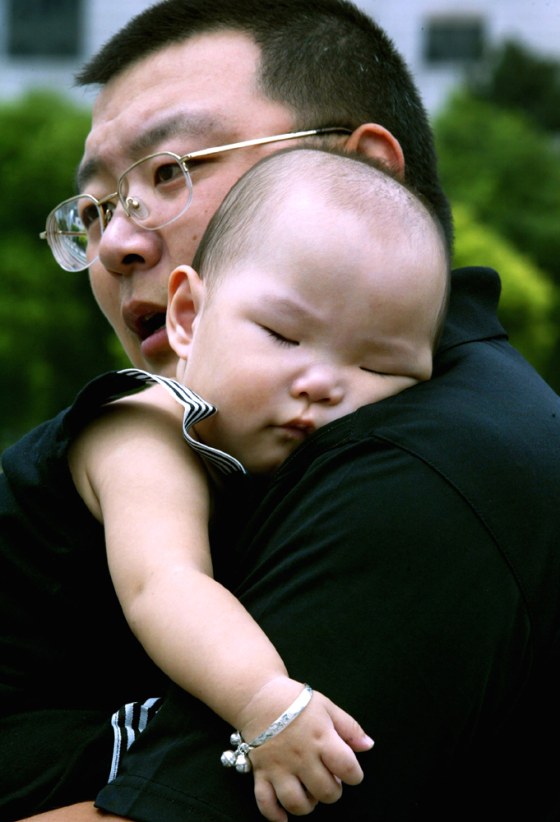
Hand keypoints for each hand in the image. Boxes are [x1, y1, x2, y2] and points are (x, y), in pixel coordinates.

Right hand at [241, 682, 373, 820]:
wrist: (258, 697)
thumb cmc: (295, 700)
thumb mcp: (327, 707)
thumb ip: (349, 728)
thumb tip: (368, 746)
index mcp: (321, 739)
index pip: (348, 768)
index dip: (355, 775)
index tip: (350, 771)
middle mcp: (301, 757)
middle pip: (325, 792)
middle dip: (333, 791)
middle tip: (328, 779)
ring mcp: (279, 767)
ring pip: (297, 803)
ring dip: (308, 805)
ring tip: (309, 792)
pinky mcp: (261, 773)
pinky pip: (265, 803)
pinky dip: (275, 815)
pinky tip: (284, 816)